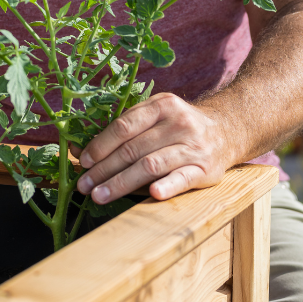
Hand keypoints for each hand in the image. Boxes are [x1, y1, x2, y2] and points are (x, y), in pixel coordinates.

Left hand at [75, 93, 234, 203]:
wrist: (226, 132)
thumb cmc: (177, 128)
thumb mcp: (152, 119)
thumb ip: (120, 132)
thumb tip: (76, 149)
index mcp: (161, 105)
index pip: (124, 126)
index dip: (100, 145)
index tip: (83, 161)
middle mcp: (178, 123)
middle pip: (133, 149)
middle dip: (104, 169)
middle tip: (83, 185)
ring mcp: (193, 146)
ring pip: (151, 164)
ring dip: (122, 182)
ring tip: (100, 195)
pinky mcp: (205, 169)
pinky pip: (183, 178)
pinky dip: (168, 185)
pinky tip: (153, 194)